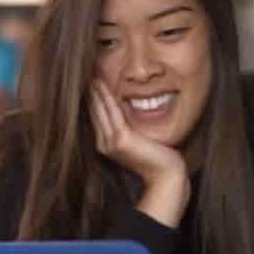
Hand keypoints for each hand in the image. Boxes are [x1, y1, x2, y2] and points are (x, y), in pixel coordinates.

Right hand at [90, 80, 189, 225]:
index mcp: (107, 145)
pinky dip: (106, 97)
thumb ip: (129, 130)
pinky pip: (112, 112)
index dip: (94, 102)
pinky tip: (101, 86)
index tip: (92, 86)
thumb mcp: (138, 142)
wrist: (165, 175)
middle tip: (88, 77)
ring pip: (101, 111)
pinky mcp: (121, 139)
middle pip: (95, 114)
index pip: (98, 119)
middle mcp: (105, 144)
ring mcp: (111, 142)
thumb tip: (128, 114)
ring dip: (96, 93)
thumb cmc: (156, 159)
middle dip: (92, 96)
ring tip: (92, 78)